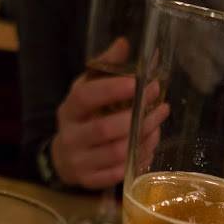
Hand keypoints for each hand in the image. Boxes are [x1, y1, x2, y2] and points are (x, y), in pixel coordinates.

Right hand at [50, 38, 168, 189]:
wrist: (64, 158)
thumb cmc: (83, 119)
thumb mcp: (87, 90)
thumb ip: (104, 68)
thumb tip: (124, 43)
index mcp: (68, 110)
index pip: (85, 98)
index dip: (111, 90)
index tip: (137, 82)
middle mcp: (70, 137)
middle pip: (104, 129)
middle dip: (136, 117)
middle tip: (159, 104)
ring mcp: (80, 161)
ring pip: (117, 153)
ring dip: (143, 138)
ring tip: (158, 123)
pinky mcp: (90, 181)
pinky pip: (120, 172)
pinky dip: (140, 158)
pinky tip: (150, 145)